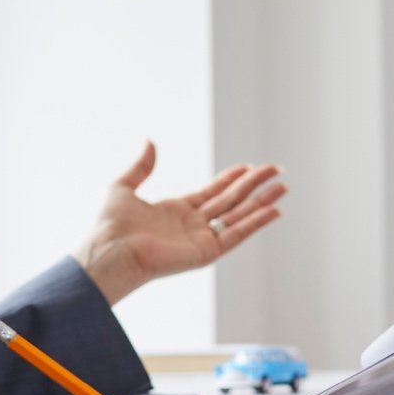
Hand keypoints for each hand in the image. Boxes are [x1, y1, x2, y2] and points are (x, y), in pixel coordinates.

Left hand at [75, 141, 287, 305]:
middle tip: (276, 170)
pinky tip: (275, 210)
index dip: (231, 178)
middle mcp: (192, 225)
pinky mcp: (206, 252)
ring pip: (240, 215)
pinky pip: (237, 234)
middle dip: (255, 184)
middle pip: (232, 200)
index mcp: (176, 210)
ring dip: (263, 200)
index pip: (212, 192)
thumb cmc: (110, 226)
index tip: (249, 166)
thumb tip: (149, 142)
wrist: (111, 251)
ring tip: (283, 186)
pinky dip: (257, 222)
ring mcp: (201, 239)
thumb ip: (141, 166)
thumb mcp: (123, 186)